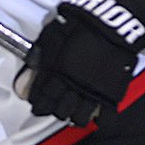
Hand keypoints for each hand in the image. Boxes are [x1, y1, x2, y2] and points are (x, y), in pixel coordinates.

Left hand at [14, 0, 144, 126]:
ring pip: (79, 116)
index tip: (38, 106)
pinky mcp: (112, 92)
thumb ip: (40, 55)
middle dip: (56, 111)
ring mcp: (92, 91)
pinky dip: (102, 120)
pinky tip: (98, 120)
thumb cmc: (78, 25)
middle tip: (57, 109)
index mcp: (54, 73)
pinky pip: (107, 115)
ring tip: (74, 115)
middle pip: (59, 110)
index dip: (39, 104)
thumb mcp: (50, 38)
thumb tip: (32, 65)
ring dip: (75, 117)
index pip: (41, 97)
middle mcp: (71, 86)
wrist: (108, 24)